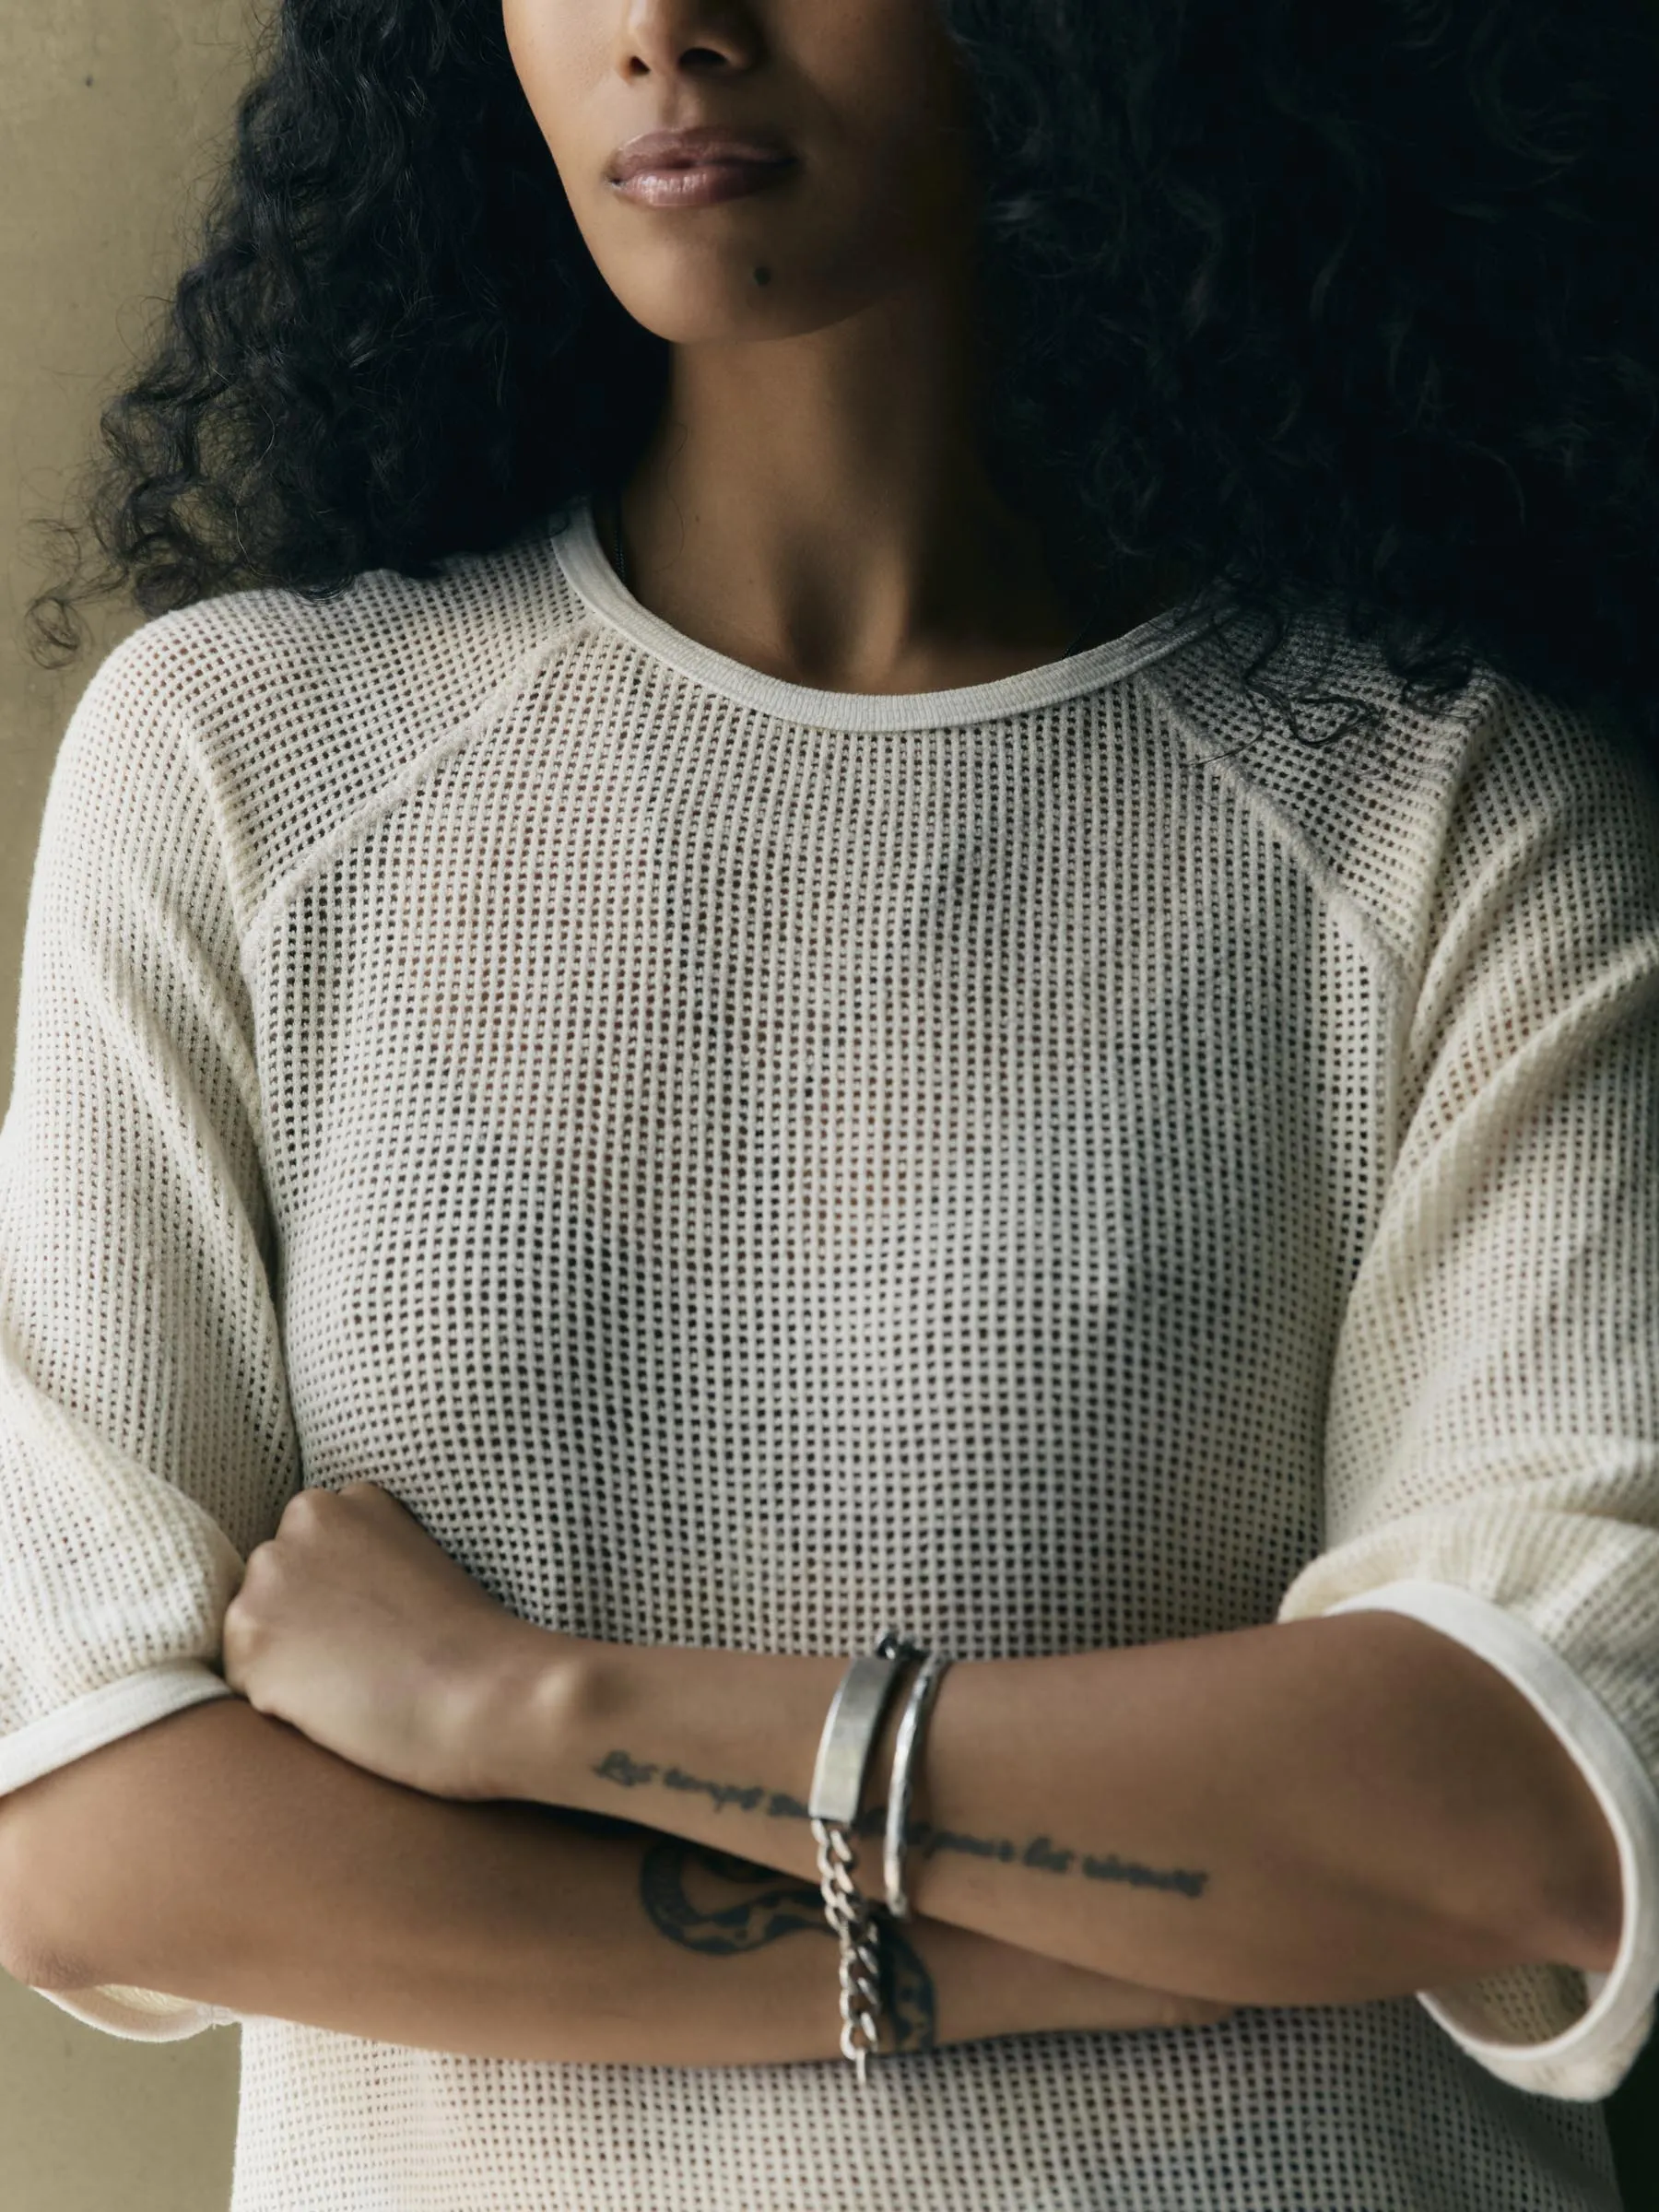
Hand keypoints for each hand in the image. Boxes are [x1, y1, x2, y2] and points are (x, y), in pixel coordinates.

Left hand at [221, 1480, 579, 1801]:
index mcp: (337, 1503)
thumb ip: (356, 1558)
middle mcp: (290, 1531)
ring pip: (251, 1636)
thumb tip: (317, 1600)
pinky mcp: (250, 1647)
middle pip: (269, 1590)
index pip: (302, 1555)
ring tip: (353, 1683)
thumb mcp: (411, 1560)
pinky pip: (243, 1685)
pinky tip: (334, 1706)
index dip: (335, 1599)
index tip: (378, 1622)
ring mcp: (264, 1587)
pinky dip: (278, 1705)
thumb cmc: (468, 1641)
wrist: (484, 1692)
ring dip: (286, 1664)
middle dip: (300, 1624)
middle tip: (365, 1657)